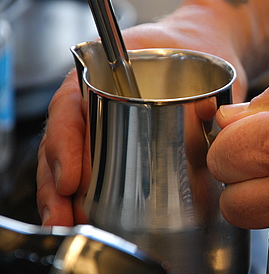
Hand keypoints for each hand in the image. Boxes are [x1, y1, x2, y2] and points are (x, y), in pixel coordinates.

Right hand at [36, 15, 247, 225]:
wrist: (208, 49)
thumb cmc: (199, 50)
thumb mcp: (202, 59)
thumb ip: (205, 90)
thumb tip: (209, 120)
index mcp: (104, 71)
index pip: (70, 107)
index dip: (65, 145)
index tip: (70, 179)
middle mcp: (96, 95)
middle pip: (62, 141)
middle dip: (56, 185)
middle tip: (63, 217)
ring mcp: (103, 118)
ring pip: (69, 157)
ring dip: (63, 196)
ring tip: (67, 224)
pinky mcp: (117, 139)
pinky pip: (91, 165)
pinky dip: (83, 193)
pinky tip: (84, 218)